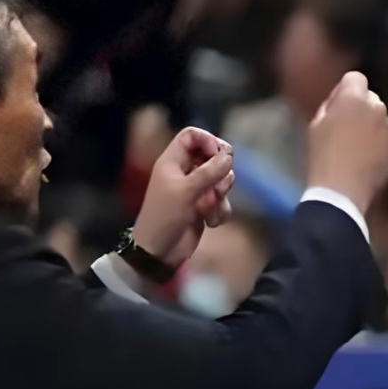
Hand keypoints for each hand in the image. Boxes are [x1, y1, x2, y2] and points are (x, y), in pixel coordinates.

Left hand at [132, 127, 234, 268]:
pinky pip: (222, 200)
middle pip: (212, 156)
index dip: (208, 141)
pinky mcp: (204, 206)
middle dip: (220, 172)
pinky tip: (212, 222)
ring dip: (221, 195)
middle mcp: (185, 171)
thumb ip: (208, 172)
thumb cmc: (165, 217)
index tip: (218, 156)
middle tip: (217, 187)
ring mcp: (196, 189)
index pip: (192, 135)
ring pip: (221, 179)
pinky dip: (221, 210)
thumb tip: (229, 156)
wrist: (158, 252)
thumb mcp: (186, 192)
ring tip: (210, 209)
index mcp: (173, 161)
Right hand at [307, 72, 387, 215]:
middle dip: (360, 106)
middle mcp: (376, 106)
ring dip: (372, 124)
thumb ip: (331, 105)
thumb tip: (340, 99)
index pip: (355, 77)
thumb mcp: (316, 125)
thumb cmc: (322, 157)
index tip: (338, 106)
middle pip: (369, 97)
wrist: (342, 191)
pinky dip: (381, 140)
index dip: (345, 90)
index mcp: (353, 97)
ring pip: (380, 116)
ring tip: (357, 147)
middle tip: (346, 128)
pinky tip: (369, 156)